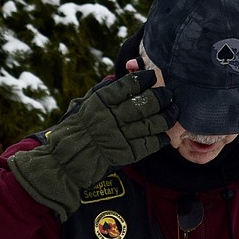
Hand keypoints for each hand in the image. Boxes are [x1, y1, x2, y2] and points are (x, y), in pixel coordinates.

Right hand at [8, 69, 170, 220]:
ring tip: (173, 111)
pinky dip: (159, 140)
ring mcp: (118, 137)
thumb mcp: (84, 105)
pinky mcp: (123, 155)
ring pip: (149, 124)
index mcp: (100, 102)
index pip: (128, 86)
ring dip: (165, 117)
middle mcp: (110, 118)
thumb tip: (119, 78)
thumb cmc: (73, 132)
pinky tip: (165, 135)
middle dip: (160, 97)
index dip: (144, 79)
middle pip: (143, 104)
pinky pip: (147, 146)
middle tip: (169, 94)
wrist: (65, 162)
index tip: (152, 76)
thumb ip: (103, 92)